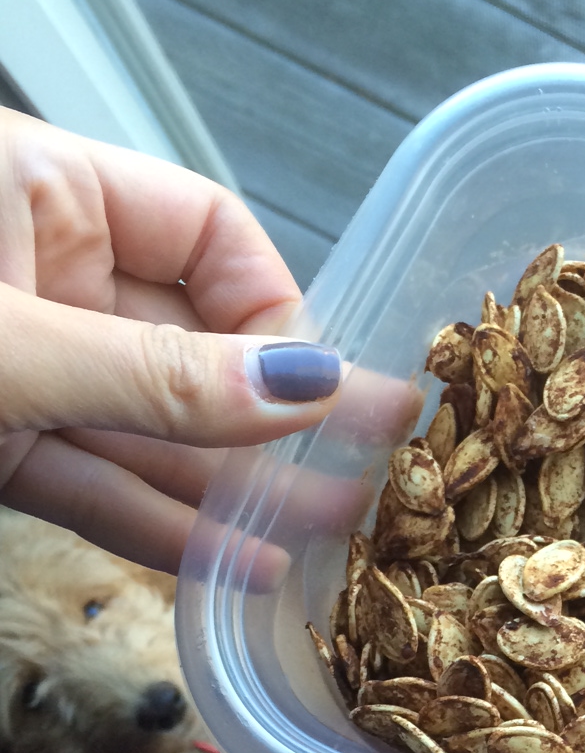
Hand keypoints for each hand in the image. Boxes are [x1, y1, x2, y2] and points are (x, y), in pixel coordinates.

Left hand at [0, 109, 349, 571]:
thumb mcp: (6, 343)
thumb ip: (151, 374)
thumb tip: (303, 390)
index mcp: (41, 188)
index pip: (208, 236)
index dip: (274, 313)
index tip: (322, 392)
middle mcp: (43, 276)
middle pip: (194, 349)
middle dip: (280, 420)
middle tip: (379, 466)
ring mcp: (23, 370)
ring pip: (150, 433)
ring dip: (238, 490)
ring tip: (331, 533)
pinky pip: (93, 489)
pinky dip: (160, 529)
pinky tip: (239, 564)